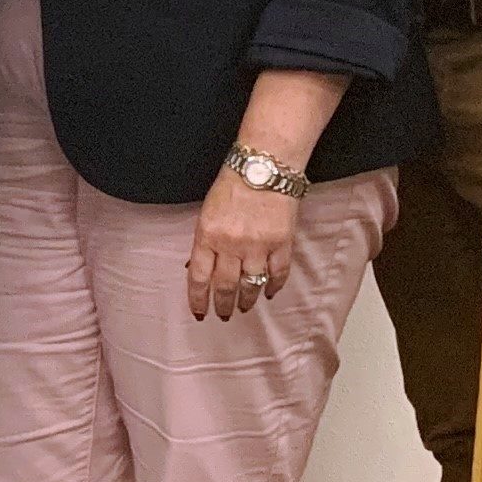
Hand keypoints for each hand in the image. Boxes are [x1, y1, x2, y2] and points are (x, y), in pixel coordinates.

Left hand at [188, 174, 297, 320]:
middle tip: (224, 315)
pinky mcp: (282, 243)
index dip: (199, 299)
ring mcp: (259, 246)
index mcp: (207, 236)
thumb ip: (206, 241)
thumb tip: (203, 268)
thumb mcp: (207, 213)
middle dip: (223, 305)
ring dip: (247, 300)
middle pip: (226, 286)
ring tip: (244, 307)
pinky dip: (274, 286)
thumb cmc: (231, 185)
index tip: (200, 313)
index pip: (199, 277)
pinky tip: (269, 293)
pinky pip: (278, 273)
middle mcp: (231, 245)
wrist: (263, 166)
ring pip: (252, 284)